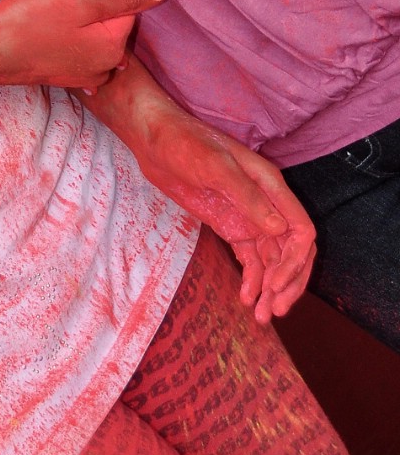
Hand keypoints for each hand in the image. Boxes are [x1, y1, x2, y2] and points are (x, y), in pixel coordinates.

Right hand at [0, 0, 166, 88]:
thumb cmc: (30, 23)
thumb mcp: (79, 2)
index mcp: (113, 48)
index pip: (128, 5)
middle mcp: (105, 66)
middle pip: (112, 18)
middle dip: (91, 0)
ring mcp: (86, 73)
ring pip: (94, 28)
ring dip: (77, 12)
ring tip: (52, 8)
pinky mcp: (67, 73)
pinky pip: (80, 43)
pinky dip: (68, 29)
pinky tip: (48, 27)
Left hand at [134, 95, 314, 322]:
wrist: (154, 139)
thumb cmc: (185, 144)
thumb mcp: (216, 168)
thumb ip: (248, 198)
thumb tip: (279, 230)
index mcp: (270, 186)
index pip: (300, 230)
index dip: (295, 262)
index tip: (275, 286)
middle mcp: (266, 203)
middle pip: (291, 251)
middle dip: (287, 283)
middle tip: (273, 312)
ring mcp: (248, 216)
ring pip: (271, 259)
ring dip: (270, 288)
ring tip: (260, 315)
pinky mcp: (230, 225)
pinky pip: (250, 257)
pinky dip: (252, 279)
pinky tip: (245, 297)